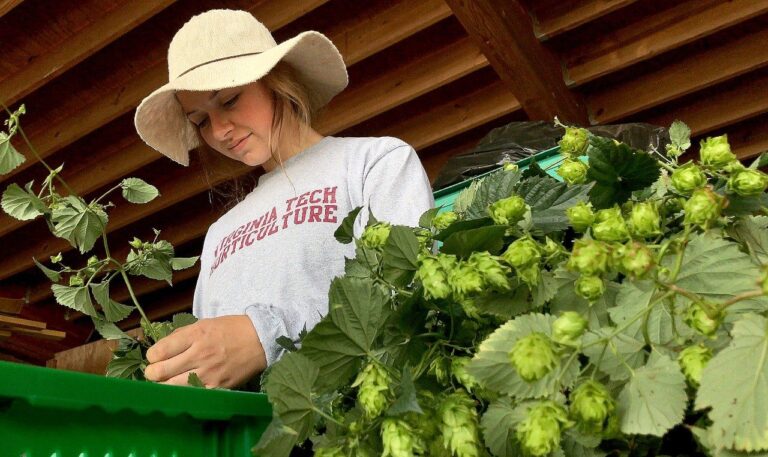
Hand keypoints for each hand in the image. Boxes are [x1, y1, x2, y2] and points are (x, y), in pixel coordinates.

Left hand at [144, 315, 266, 387]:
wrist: (261, 340)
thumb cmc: (232, 329)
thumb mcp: (205, 324)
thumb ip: (182, 335)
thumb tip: (161, 349)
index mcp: (195, 335)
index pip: (158, 351)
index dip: (151, 356)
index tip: (155, 358)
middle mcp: (199, 354)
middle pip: (159, 372)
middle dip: (152, 373)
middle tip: (155, 372)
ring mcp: (208, 373)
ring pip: (171, 387)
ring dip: (164, 385)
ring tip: (168, 382)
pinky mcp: (217, 387)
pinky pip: (191, 395)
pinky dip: (184, 393)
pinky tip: (185, 388)